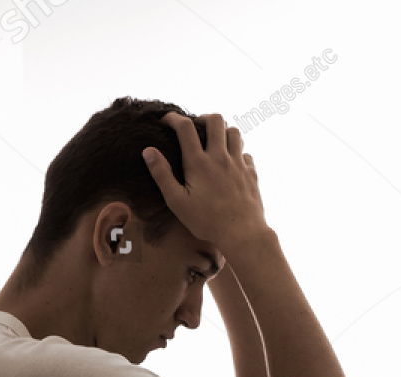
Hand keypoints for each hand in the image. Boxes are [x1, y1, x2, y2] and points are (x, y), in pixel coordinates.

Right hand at [143, 112, 266, 249]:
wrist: (242, 235)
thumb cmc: (207, 221)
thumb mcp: (177, 202)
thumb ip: (162, 174)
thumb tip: (148, 151)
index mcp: (199, 162)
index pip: (185, 126)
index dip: (173, 118)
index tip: (166, 121)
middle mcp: (220, 158)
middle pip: (216, 120)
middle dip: (203, 118)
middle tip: (195, 128)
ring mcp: (238, 164)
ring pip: (234, 132)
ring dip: (223, 131)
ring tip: (214, 142)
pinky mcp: (251, 174)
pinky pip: (246, 154)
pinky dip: (237, 153)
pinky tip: (231, 164)